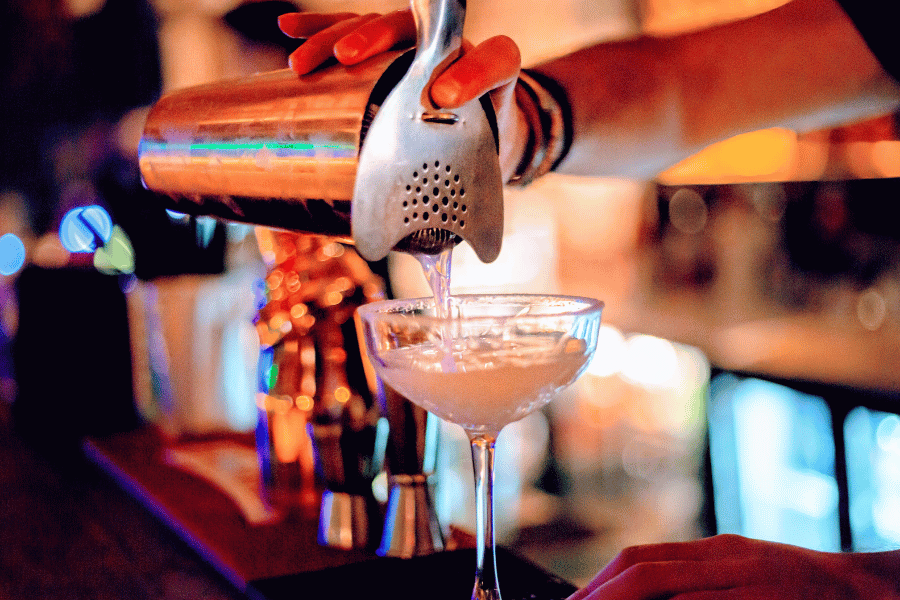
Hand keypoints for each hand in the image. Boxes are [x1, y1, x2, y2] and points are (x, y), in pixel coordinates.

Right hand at [278, 11, 525, 179]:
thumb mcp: (482, 176)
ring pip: (377, 28)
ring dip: (336, 38)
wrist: (484, 139)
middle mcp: (451, 56)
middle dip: (379, 38)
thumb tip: (430, 256)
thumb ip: (466, 202)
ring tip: (305, 63)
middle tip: (349, 58)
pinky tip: (287, 31)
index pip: (494, 58)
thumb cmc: (481, 157)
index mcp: (489, 80)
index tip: (447, 95)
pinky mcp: (386, 52)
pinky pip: (351, 30)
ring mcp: (416, 49)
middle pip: (417, 30)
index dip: (475, 69)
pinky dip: (318, 29)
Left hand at [569, 534, 899, 599]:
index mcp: (716, 551)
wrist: (867, 590)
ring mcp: (745, 581)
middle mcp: (725, 561)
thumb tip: (639, 588)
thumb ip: (696, 579)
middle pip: (644, 572)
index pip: (641, 558)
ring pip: (667, 587)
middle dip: (600, 595)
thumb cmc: (799, 589)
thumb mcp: (742, 571)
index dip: (600, 581)